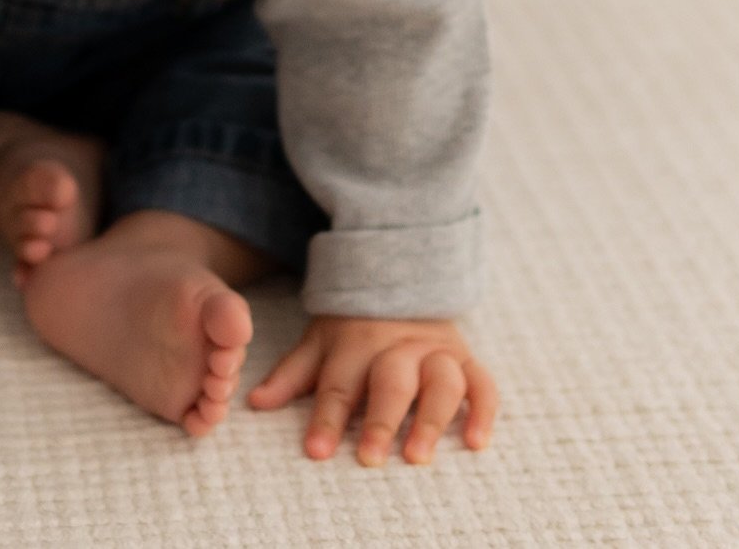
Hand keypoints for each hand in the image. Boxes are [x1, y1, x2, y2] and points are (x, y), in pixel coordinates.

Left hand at [247, 312, 496, 464]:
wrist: (403, 279)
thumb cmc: (355, 325)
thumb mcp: (320, 342)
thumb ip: (292, 374)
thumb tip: (255, 403)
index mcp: (355, 344)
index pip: (339, 384)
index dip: (327, 418)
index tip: (316, 452)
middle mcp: (397, 346)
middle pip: (390, 382)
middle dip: (380, 420)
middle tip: (371, 458)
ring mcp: (435, 351)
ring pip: (439, 381)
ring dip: (431, 419)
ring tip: (419, 456)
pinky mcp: (466, 357)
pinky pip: (482, 382)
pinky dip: (483, 411)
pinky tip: (477, 442)